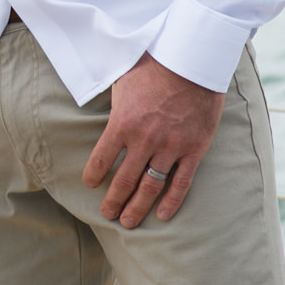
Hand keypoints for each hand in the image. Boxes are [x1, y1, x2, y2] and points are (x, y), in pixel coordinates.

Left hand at [83, 52, 223, 227]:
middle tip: (107, 214)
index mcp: (122, 123)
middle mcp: (145, 140)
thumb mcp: (122, 83)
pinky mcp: (194, 149)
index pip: (101, 160)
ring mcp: (171, 147)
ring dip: (138, 207)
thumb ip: (112, 107)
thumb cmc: (152, 68)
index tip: (89, 185)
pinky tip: (162, 215)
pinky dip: (171, 202)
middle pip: (124, 181)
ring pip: (151, 187)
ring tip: (129, 222)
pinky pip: (181, 182)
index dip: (92, 176)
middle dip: (114, 201)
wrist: (192, 61)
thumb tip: (97, 115)